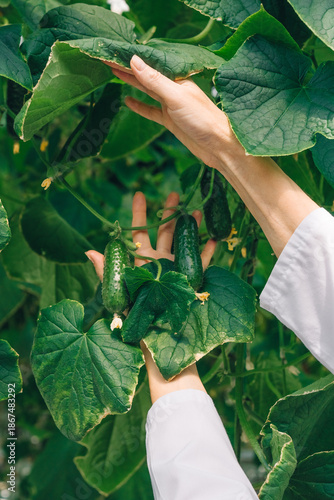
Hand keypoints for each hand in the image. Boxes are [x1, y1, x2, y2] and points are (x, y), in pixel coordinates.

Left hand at [86, 191, 212, 399]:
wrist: (161, 348)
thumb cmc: (137, 326)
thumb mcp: (120, 297)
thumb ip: (108, 273)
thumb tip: (89, 250)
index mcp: (141, 266)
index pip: (138, 234)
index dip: (139, 214)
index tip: (140, 194)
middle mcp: (159, 266)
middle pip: (164, 233)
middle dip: (169, 213)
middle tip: (175, 193)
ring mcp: (177, 273)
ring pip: (184, 243)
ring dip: (191, 227)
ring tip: (196, 210)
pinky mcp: (192, 283)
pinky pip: (202, 263)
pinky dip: (208, 250)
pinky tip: (215, 236)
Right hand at [104, 56, 243, 171]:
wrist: (218, 146)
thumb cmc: (202, 119)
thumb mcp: (176, 97)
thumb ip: (154, 80)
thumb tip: (134, 60)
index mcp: (177, 78)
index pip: (149, 64)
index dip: (131, 58)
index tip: (114, 52)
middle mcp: (174, 89)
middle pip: (146, 76)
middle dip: (128, 68)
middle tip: (107, 59)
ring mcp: (171, 105)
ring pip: (147, 91)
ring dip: (132, 83)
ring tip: (114, 73)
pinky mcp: (170, 121)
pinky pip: (151, 111)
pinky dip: (139, 106)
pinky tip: (127, 101)